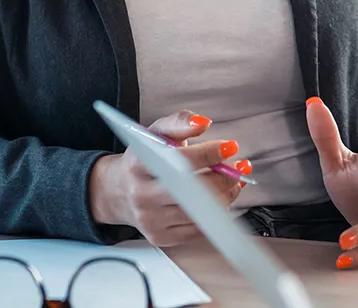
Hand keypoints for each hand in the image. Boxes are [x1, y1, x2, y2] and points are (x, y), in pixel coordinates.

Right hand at [88, 111, 248, 246]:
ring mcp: (150, 219)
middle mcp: (142, 194)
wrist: (119, 191)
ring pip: (199, 211)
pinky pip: (197, 229)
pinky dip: (215, 213)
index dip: (210, 153)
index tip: (230, 147)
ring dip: (225, 195)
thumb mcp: (155, 133)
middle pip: (193, 189)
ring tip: (233, 182)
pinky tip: (219, 199)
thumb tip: (202, 122)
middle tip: (239, 167)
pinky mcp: (160, 236)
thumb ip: (179, 122)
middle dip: (225, 177)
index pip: (180, 160)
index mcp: (139, 164)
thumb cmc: (143, 160)